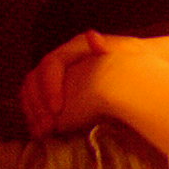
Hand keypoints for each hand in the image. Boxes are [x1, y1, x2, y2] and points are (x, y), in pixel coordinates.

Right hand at [21, 30, 140, 136]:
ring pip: (31, 94)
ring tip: (43, 133)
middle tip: (47, 127)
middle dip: (38, 105)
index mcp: (74, 48)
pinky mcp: (56, 92)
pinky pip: (37, 104)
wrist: (137, 72)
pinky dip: (37, 118)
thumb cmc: (132, 63)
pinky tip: (43, 133)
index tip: (58, 110)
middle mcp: (61, 60)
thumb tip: (92, 35)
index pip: (51, 64)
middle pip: (35, 80)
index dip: (50, 86)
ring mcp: (56, 76)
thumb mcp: (124, 55)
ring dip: (34, 113)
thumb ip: (106, 49)